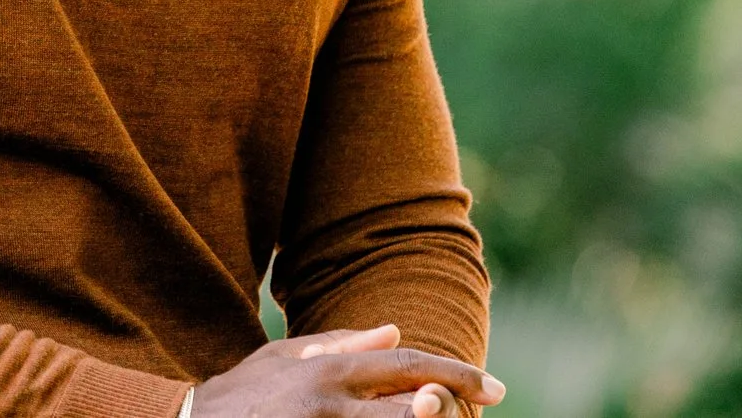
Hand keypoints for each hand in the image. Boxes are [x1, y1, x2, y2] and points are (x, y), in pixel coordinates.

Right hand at [188, 323, 505, 416]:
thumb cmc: (244, 392)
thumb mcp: (288, 356)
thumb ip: (345, 343)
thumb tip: (396, 331)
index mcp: (330, 369)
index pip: (410, 365)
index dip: (459, 375)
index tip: (497, 388)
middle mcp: (332, 404)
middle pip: (416, 410)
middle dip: (452, 414)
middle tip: (473, 415)